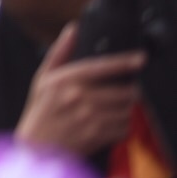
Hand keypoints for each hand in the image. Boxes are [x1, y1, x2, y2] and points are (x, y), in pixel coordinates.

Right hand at [16, 24, 144, 156]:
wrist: (37, 148)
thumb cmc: (40, 111)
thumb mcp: (43, 78)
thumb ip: (60, 52)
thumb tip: (73, 29)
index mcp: (66, 79)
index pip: (102, 66)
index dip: (125, 62)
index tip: (141, 58)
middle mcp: (79, 96)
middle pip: (124, 90)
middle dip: (129, 92)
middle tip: (122, 94)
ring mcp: (90, 117)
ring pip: (127, 110)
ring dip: (125, 110)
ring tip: (112, 111)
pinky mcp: (98, 135)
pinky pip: (124, 128)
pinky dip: (121, 127)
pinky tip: (108, 125)